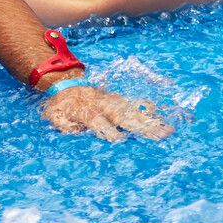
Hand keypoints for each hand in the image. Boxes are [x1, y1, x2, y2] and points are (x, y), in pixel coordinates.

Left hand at [39, 83, 170, 140]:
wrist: (66, 83)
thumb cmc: (61, 105)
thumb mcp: (55, 115)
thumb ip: (64, 124)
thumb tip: (76, 130)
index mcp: (86, 110)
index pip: (98, 121)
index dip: (107, 129)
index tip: (118, 139)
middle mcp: (103, 105)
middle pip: (123, 116)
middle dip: (140, 126)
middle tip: (158, 136)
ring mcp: (113, 101)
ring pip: (133, 111)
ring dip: (150, 121)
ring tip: (167, 130)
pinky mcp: (118, 100)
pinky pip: (134, 104)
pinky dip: (148, 110)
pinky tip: (161, 118)